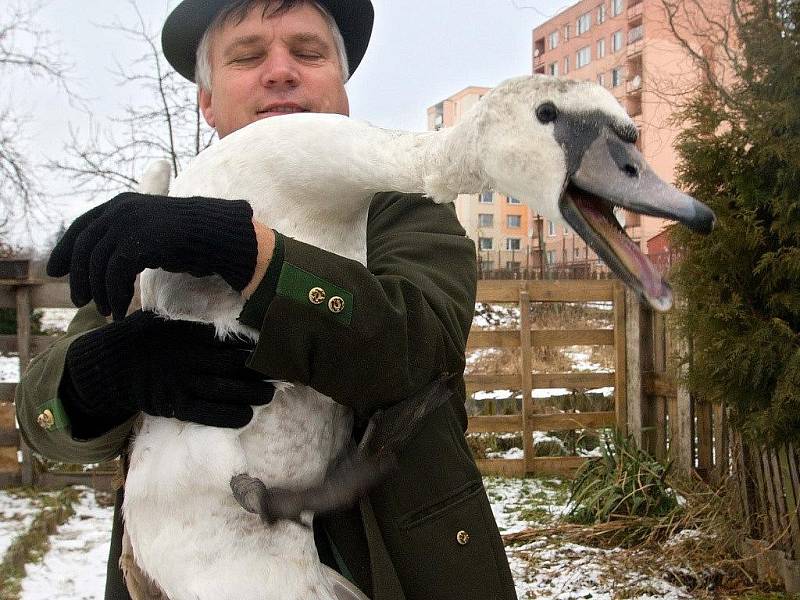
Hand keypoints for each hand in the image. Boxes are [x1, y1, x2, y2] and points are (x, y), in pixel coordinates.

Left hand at [47, 192, 257, 319]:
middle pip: (85, 247)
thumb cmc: (193, 238)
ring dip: (100, 293)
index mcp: (122, 203)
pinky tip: (121, 311)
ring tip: (107, 312)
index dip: (64, 250)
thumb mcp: (153, 232)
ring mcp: (128, 223)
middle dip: (79, 278)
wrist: (219, 236)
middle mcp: (121, 209)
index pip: (81, 226)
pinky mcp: (138, 242)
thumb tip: (108, 258)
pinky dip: (115, 296)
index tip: (55, 271)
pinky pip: (114, 274)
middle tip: (80, 302)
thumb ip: (129, 237)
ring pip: (98, 264)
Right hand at [60, 310, 273, 437]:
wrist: (108, 366)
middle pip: (232, 364)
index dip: (254, 345)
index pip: (228, 339)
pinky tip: (248, 415)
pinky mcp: (174, 405)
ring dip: (252, 393)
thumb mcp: (164, 318)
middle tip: (283, 371)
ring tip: (271, 393)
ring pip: (225, 390)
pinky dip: (230, 415)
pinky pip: (206, 414)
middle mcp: (187, 357)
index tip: (274, 347)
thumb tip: (228, 317)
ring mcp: (181, 383)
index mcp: (187, 333)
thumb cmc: (142, 337)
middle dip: (260, 369)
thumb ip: (193, 322)